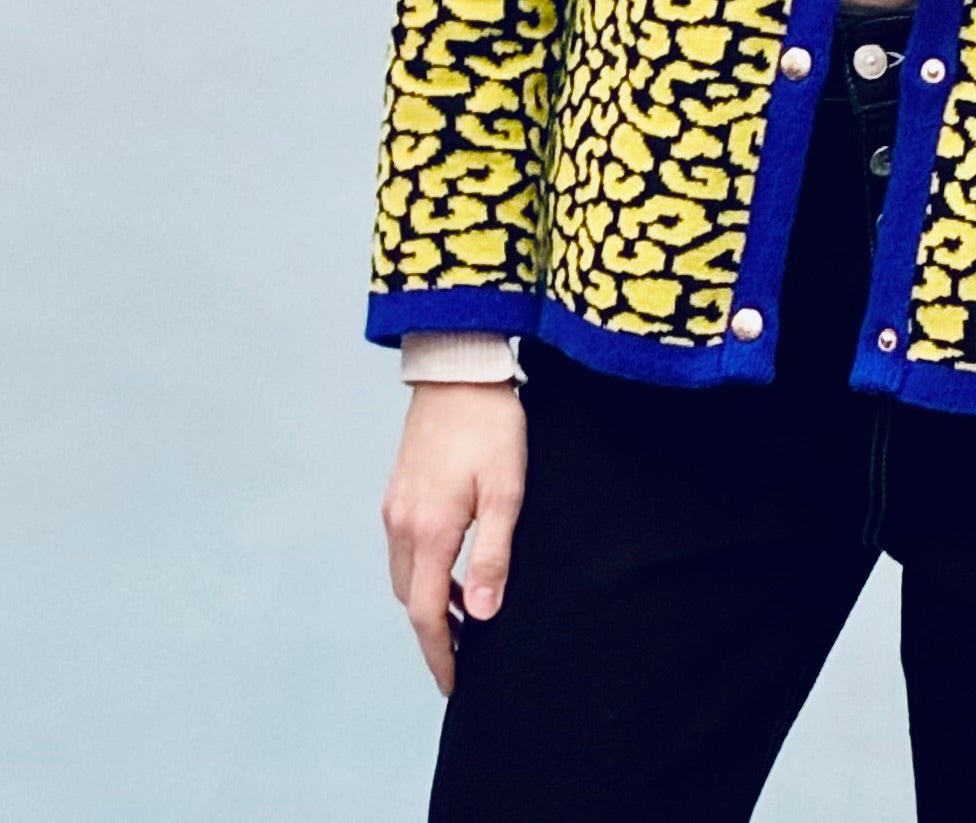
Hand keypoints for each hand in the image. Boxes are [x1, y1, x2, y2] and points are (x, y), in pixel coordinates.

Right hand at [381, 381, 527, 695]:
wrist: (459, 366)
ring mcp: (395, 505)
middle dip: (433, 635)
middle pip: (409, 600)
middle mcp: (401, 524)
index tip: (455, 684)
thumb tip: (481, 615)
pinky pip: (403, 547)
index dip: (440, 654)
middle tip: (463, 659)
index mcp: (428, 531)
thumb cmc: (491, 425)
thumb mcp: (505, 492)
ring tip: (464, 619)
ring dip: (427, 603)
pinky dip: (422, 572)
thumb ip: (491, 556)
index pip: (426, 614)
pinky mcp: (398, 488)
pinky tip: (450, 568)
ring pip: (403, 575)